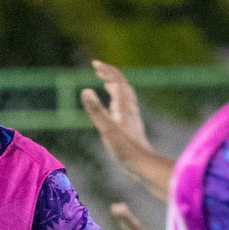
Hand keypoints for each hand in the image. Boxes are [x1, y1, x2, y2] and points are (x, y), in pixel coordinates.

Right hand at [81, 60, 153, 175]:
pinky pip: (124, 106)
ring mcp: (131, 117)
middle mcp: (129, 108)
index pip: (116, 80)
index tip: (94, 64)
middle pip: (122, 84)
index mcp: (123, 105)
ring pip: (125, 95)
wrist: (143, 165)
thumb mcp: (107, 129)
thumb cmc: (125, 149)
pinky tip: (113, 107)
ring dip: (114, 85)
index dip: (106, 70)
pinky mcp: (131, 126)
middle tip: (97, 69)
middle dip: (110, 74)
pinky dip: (117, 98)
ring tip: (105, 82)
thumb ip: (96, 110)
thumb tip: (85, 90)